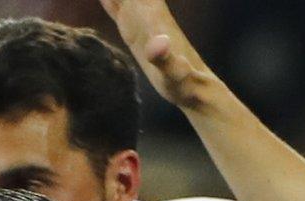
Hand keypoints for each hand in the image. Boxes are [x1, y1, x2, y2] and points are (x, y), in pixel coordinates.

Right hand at [98, 0, 218, 110]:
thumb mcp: (175, 76)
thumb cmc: (185, 84)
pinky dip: (109, 0)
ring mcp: (139, 21)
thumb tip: (158, 44)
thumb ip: (166, 61)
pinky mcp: (135, 32)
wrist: (194, 88)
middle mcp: (145, 12)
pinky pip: (117, 8)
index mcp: (151, 16)